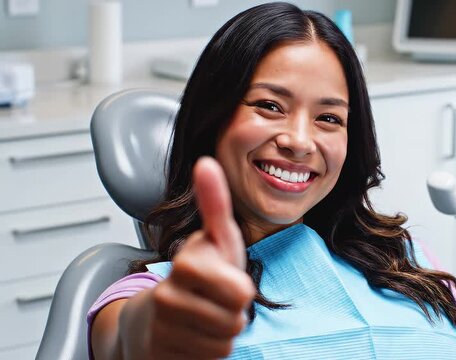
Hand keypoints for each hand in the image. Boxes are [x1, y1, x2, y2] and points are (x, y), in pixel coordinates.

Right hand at [144, 157, 254, 358]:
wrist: (150, 318)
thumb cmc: (192, 276)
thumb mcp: (211, 239)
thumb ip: (214, 204)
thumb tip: (207, 163)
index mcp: (185, 265)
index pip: (241, 293)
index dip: (239, 288)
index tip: (220, 277)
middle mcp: (168, 299)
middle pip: (236, 321)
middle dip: (232, 312)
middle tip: (213, 300)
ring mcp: (162, 332)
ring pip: (224, 343)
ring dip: (220, 333)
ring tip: (202, 317)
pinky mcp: (160, 357)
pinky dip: (206, 353)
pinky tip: (191, 338)